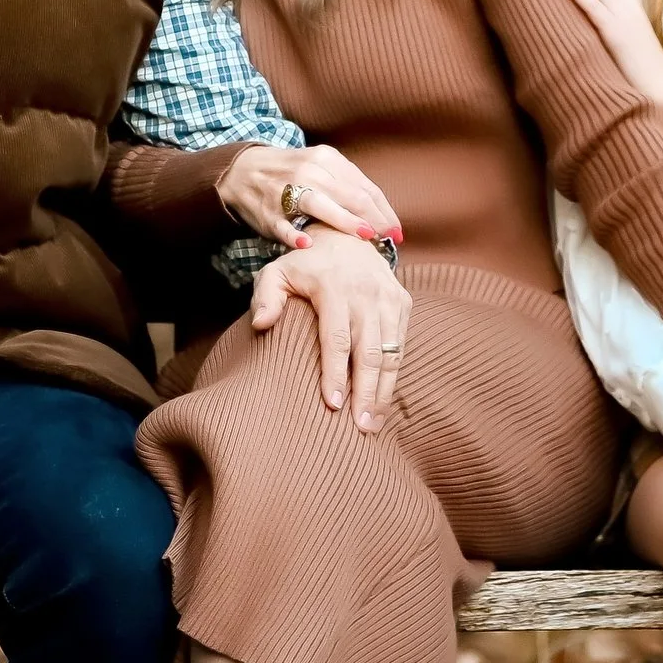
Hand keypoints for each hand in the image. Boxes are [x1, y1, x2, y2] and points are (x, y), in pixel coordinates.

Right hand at [218, 143, 402, 253]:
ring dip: (346, 222)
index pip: (364, 187)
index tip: (397, 231)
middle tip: (390, 239)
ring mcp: (286, 191)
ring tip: (366, 237)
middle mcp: (308, 171)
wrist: (243, 170)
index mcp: (326, 158)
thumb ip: (347, 185)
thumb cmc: (291, 172)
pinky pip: (283, 225)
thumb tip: (381, 214)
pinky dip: (295, 235)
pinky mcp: (268, 212)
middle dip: (375, 219)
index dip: (384, 210)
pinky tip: (308, 244)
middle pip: (350, 196)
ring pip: (321, 205)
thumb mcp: (320, 166)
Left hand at [250, 231, 412, 433]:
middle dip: (365, 393)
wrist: (345, 233)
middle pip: (369, 352)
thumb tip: (260, 325)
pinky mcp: (402, 302)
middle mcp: (366, 292)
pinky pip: (400, 344)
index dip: (336, 374)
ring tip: (373, 424)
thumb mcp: (276, 271)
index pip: (336, 339)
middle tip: (361, 428)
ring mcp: (388, 297)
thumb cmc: (304, 262)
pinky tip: (383, 399)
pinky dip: (393, 374)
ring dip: (383, 391)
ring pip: (390, 353)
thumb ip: (265, 297)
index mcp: (334, 287)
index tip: (333, 405)